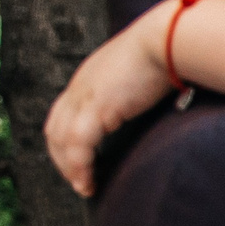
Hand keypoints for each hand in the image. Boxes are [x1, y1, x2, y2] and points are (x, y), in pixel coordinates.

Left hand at [45, 7, 177, 196]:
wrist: (168, 38)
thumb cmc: (167, 50)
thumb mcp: (144, 68)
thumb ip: (139, 84)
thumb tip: (158, 97)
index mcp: (90, 77)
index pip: (65, 112)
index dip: (68, 139)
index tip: (82, 159)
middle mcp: (80, 86)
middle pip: (55, 128)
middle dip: (62, 158)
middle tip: (78, 180)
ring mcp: (85, 96)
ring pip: (62, 140)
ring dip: (69, 168)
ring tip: (85, 187)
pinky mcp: (97, 108)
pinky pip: (79, 146)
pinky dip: (80, 168)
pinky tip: (89, 183)